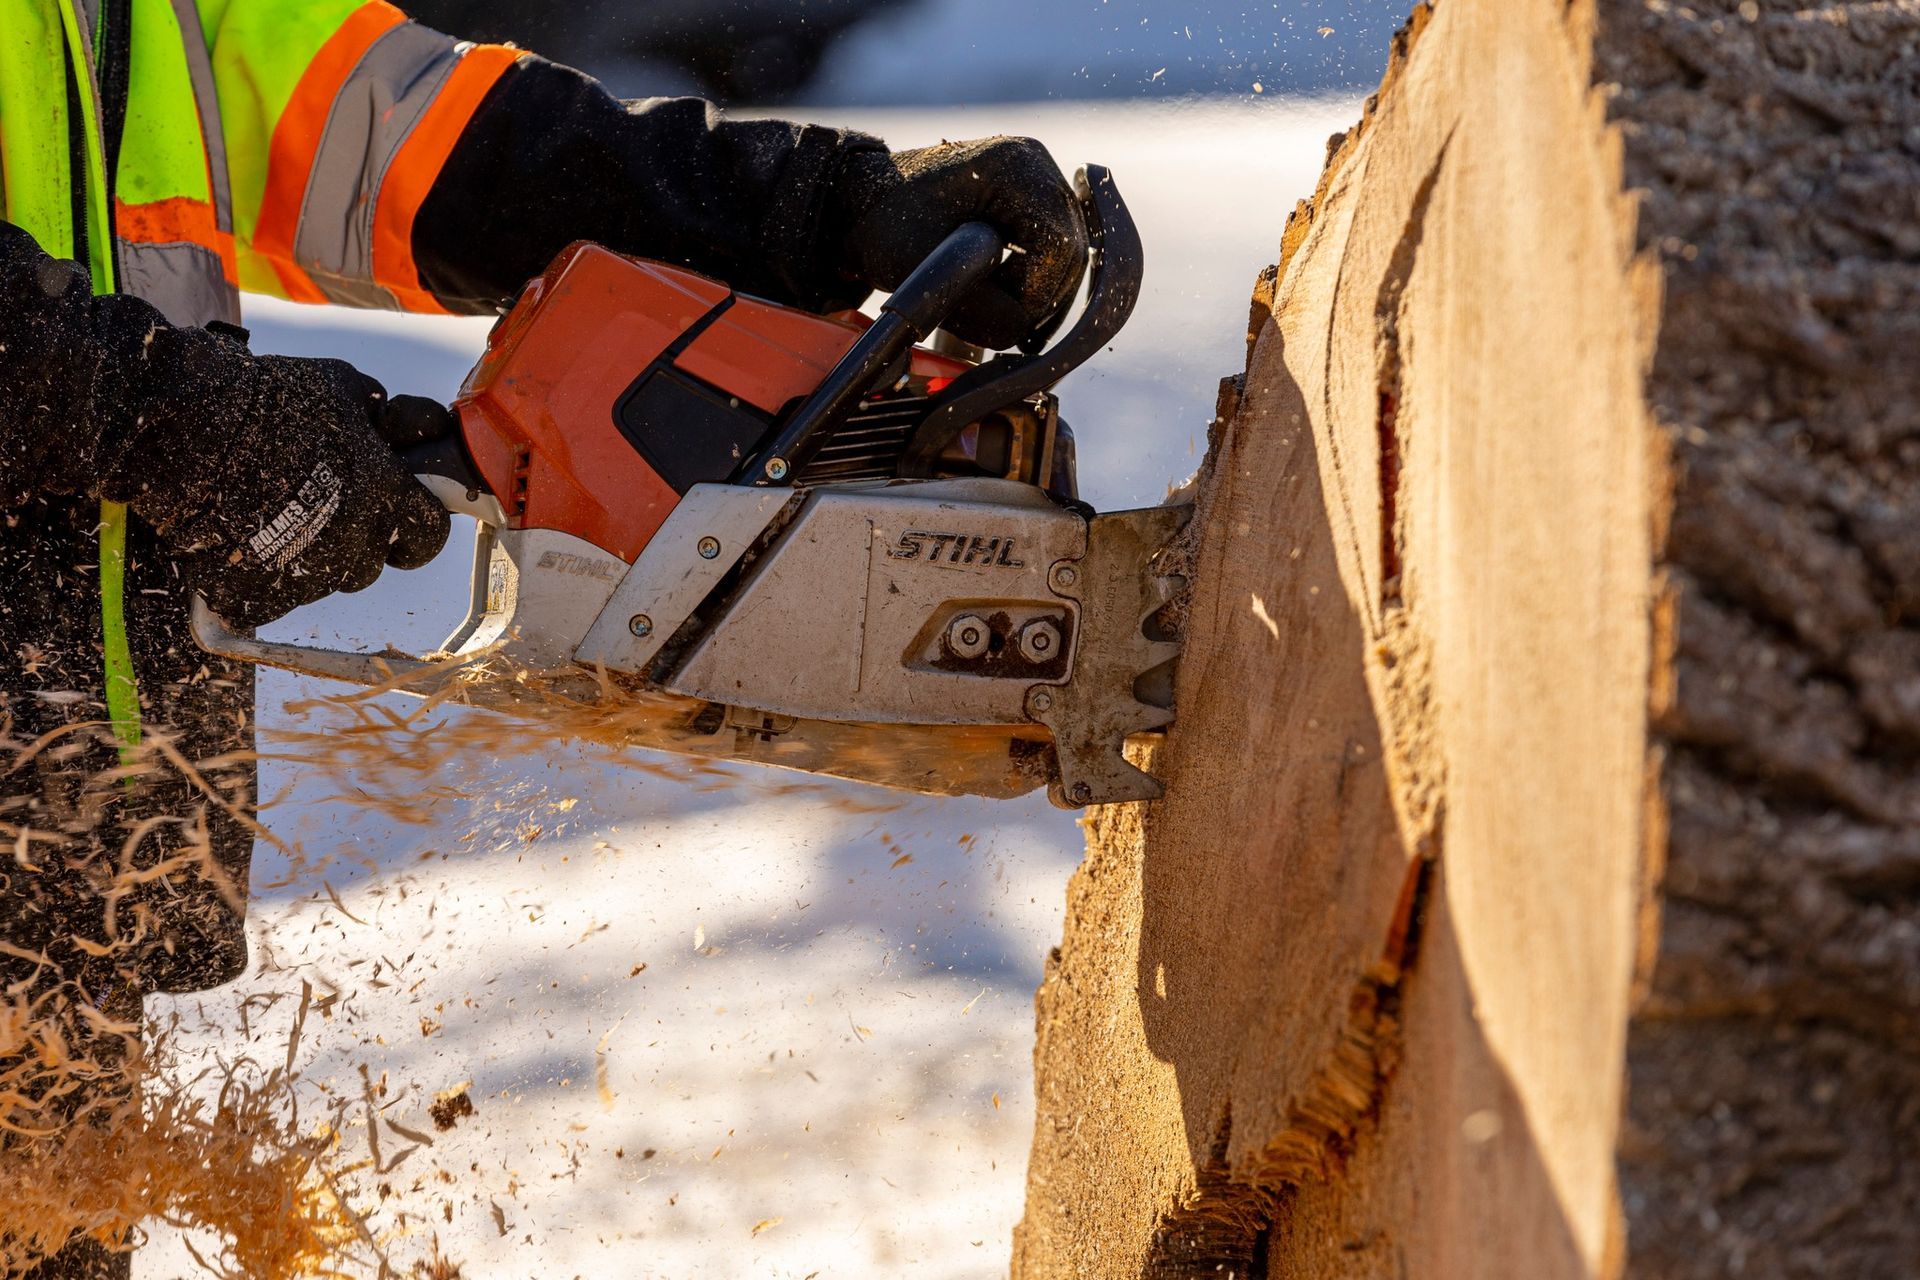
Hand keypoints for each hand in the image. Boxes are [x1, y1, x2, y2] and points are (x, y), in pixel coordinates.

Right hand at [111, 332, 451, 628]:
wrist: (181, 424)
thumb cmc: (262, 398)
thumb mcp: (338, 383)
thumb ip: (374, 410)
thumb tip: (385, 418)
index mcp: (384, 494)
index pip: (430, 533)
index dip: (418, 526)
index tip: (402, 519)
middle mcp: (353, 540)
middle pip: (372, 562)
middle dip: (357, 540)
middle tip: (324, 507)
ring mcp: (306, 572)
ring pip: (326, 580)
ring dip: (312, 557)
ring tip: (273, 514)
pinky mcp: (257, 592)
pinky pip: (276, 596)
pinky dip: (265, 575)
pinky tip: (245, 536)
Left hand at [832, 136, 1088, 351]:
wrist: (861, 203)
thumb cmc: (883, 226)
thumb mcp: (924, 272)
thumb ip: (980, 307)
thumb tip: (1022, 332)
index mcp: (1016, 166)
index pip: (1060, 245)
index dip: (1038, 293)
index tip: (1005, 320)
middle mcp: (1035, 165)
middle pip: (1071, 252)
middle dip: (1038, 297)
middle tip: (1001, 325)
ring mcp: (1037, 180)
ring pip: (1066, 258)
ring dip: (1035, 294)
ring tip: (994, 312)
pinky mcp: (1030, 201)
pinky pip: (1051, 253)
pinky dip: (1031, 282)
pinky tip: (1000, 297)